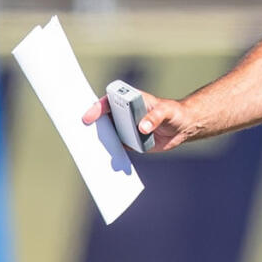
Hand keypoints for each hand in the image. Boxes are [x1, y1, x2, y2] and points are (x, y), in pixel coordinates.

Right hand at [82, 91, 196, 151]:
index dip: (96, 108)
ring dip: (98, 142)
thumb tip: (142, 128)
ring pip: (107, 134)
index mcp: (130, 100)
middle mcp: (124, 113)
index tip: (89, 117)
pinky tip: (103, 161)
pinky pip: (117, 147)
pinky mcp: (130, 142)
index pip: (108, 101)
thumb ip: (154, 117)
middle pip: (103, 118)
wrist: (183, 127)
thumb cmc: (174, 112)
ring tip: (88, 152)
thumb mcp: (166, 111)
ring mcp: (125, 128)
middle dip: (91, 126)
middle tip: (79, 135)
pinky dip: (110, 153)